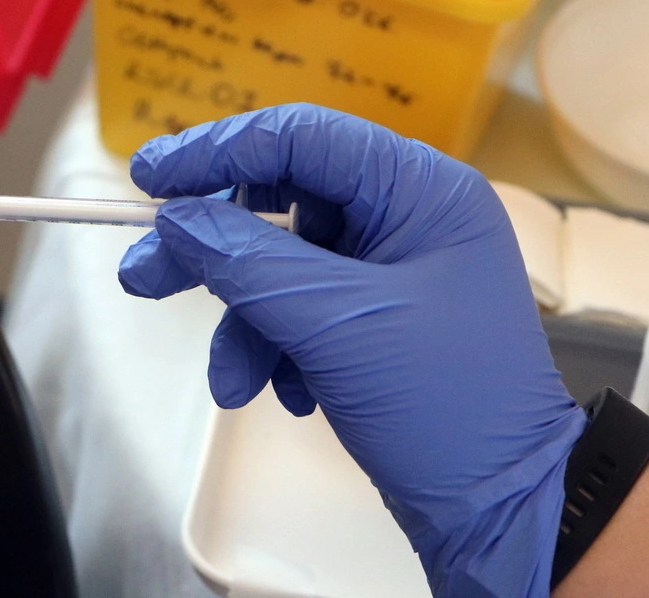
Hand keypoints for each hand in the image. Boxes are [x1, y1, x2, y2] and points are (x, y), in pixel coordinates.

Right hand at [118, 104, 584, 597]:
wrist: (505, 510)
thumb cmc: (444, 403)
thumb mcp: (335, 325)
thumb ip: (247, 262)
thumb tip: (176, 218)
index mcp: (418, 188)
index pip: (300, 138)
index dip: (215, 151)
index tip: (145, 176)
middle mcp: (407, 216)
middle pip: (281, 203)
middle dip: (213, 251)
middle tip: (144, 277)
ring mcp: (392, 270)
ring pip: (282, 267)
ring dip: (246, 323)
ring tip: (233, 383)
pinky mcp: (374, 320)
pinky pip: (300, 310)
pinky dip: (278, 349)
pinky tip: (289, 394)